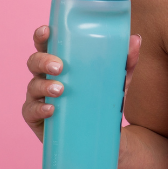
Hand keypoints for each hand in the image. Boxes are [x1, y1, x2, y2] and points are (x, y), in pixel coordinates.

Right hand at [21, 25, 142, 141]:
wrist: (104, 137)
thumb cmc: (103, 100)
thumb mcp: (117, 80)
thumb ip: (126, 62)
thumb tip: (136, 39)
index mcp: (61, 62)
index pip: (47, 45)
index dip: (42, 36)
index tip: (47, 31)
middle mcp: (46, 77)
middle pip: (34, 62)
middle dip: (43, 61)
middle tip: (60, 66)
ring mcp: (39, 97)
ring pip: (32, 86)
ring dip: (44, 85)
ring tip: (60, 89)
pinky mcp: (37, 119)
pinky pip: (31, 111)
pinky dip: (39, 108)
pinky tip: (52, 109)